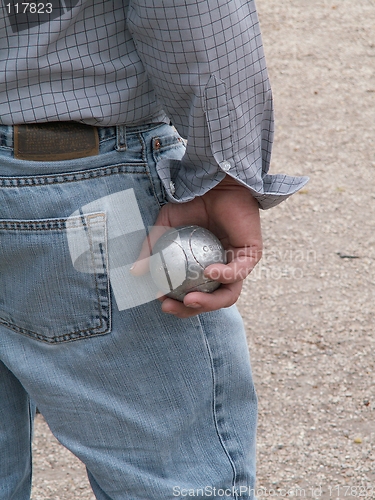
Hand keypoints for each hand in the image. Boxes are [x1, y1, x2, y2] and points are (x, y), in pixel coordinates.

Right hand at [131, 175, 262, 317]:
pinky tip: (208, 272)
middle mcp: (222, 270)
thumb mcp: (165, 227)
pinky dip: (223, 275)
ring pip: (227, 295)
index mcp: (203, 269)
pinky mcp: (251, 255)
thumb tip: (136, 272)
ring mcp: (238, 264)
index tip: (159, 300)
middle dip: (189, 310)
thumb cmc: (192, 203)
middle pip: (209, 302)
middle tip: (170, 306)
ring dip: (208, 303)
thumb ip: (152, 249)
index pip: (193, 296)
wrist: (216, 182)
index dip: (176, 304)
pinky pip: (238, 273)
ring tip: (189, 300)